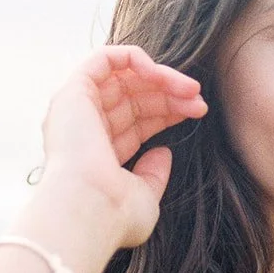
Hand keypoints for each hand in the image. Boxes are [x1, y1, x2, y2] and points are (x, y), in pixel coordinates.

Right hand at [37, 44, 207, 249]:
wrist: (89, 210)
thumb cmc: (114, 214)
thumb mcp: (144, 197)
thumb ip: (153, 174)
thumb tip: (162, 152)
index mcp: (99, 153)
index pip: (136, 120)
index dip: (168, 110)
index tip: (197, 111)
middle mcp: (85, 128)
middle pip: (133, 96)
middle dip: (171, 94)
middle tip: (200, 102)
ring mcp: (77, 109)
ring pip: (124, 76)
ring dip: (161, 77)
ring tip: (191, 90)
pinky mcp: (73, 91)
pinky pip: (104, 58)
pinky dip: (134, 58)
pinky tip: (160, 75)